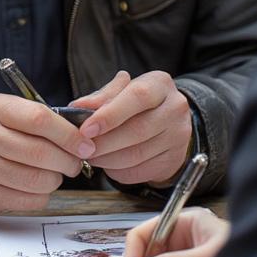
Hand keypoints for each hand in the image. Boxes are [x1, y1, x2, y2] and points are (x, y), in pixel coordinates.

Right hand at [0, 95, 84, 216]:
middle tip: (74, 163)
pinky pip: (31, 200)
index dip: (70, 135)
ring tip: (49, 173)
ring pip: (40, 180)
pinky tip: (30, 186)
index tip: (86, 145)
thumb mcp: (5, 113)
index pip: (41, 119)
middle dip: (69, 161)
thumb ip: (39, 119)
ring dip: (55, 180)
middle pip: (43, 153)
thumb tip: (84, 137)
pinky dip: (40, 195)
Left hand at [71, 71, 192, 186]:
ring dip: (107, 159)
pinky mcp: (174, 160)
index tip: (86, 128)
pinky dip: (118, 171)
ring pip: (137, 154)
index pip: (137, 97)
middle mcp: (175, 109)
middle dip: (103, 142)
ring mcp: (179, 136)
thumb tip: (77, 107)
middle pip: (137, 130)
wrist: (167, 122)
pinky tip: (107, 164)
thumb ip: (100, 97)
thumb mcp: (120, 91)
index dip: (109, 115)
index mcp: (160, 84)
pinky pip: (141, 171)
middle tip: (82, 146)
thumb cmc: (135, 103)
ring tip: (90, 155)